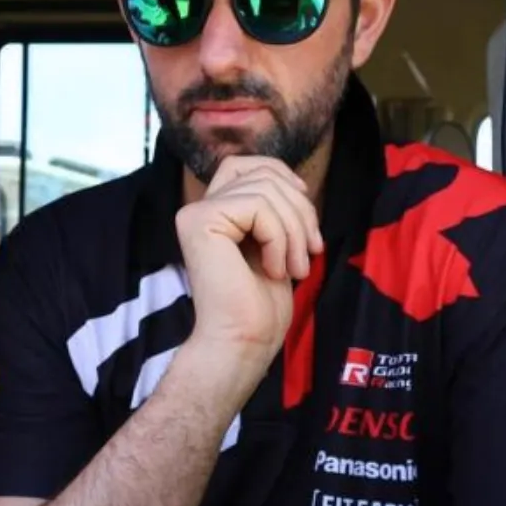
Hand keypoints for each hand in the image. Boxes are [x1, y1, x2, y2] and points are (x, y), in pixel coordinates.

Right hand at [175, 156, 322, 362]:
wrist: (242, 340)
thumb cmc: (261, 304)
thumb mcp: (276, 243)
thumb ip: (276, 209)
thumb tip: (298, 182)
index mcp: (214, 211)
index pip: (250, 164)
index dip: (284, 178)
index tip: (307, 218)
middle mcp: (199, 208)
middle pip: (264, 174)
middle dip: (301, 210)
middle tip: (310, 252)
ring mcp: (195, 213)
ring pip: (266, 189)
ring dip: (295, 230)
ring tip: (296, 268)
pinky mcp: (200, 221)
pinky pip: (258, 207)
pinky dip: (280, 238)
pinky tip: (275, 270)